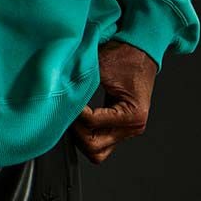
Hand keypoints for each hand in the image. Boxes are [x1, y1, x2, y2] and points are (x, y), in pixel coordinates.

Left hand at [70, 39, 156, 163]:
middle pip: (95, 147)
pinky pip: (100, 141)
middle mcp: (132, 127)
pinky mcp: (120, 127)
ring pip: (97, 151)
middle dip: (76, 131)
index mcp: (133, 115)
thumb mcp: (101, 66)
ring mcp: (127, 130)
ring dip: (81, 136)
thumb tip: (59, 94)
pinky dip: (86, 133)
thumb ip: (82, 84)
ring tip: (72, 116)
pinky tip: (78, 118)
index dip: (75, 113)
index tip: (65, 99)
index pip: (93, 123)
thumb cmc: (125, 55)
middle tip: (66, 112)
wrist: (141, 50)